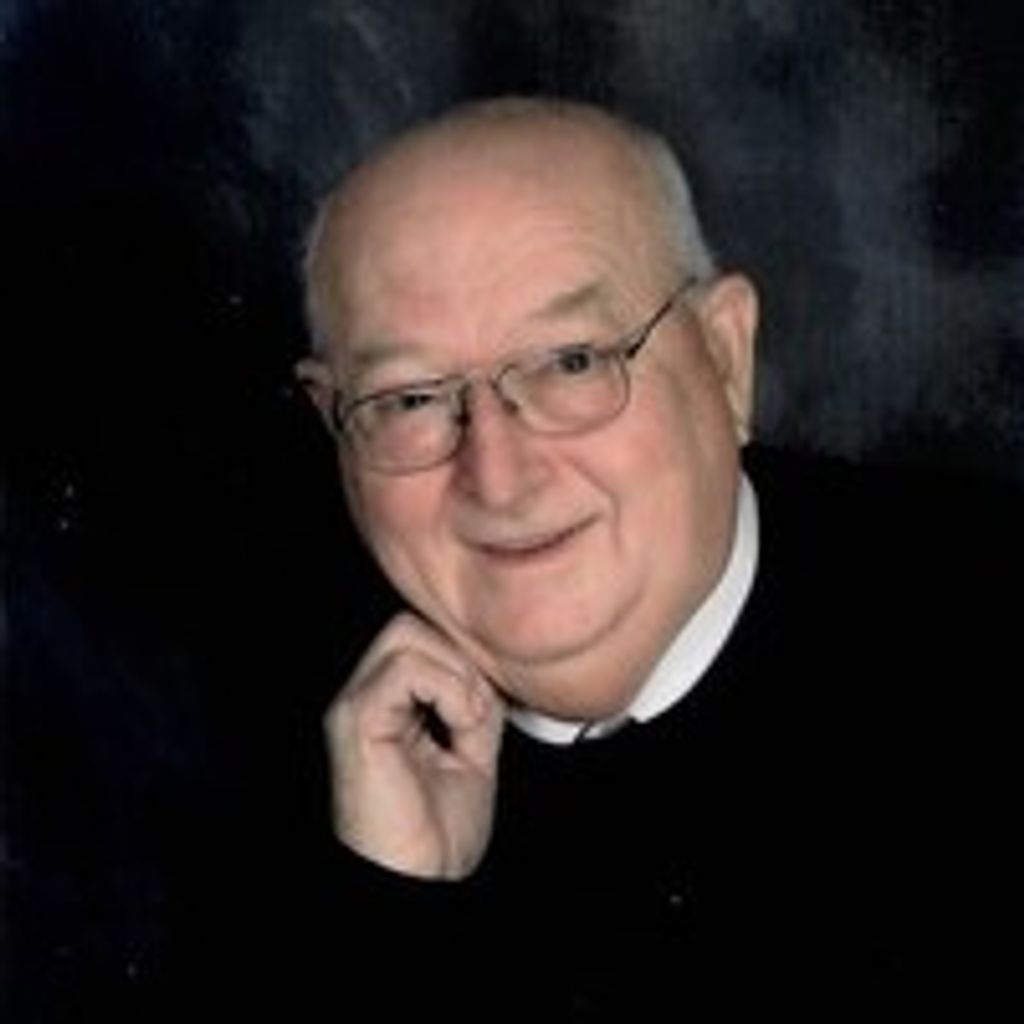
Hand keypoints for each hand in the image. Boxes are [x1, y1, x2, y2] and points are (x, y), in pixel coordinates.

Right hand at [324, 613, 504, 879]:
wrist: (416, 885)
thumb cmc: (436, 839)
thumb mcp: (472, 754)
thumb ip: (475, 706)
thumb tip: (487, 669)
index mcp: (386, 706)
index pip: (421, 639)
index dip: (463, 660)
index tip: (487, 706)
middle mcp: (363, 699)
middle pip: (409, 625)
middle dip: (457, 658)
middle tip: (476, 712)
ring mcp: (354, 706)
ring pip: (405, 633)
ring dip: (454, 673)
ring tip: (466, 721)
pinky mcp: (356, 721)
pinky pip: (406, 668)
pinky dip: (447, 689)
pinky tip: (458, 726)